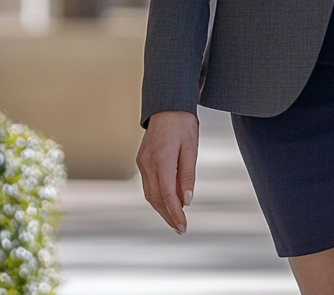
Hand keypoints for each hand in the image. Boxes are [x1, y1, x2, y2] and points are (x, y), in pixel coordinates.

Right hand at [136, 110, 199, 233]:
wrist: (167, 105)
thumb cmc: (183, 124)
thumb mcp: (192, 148)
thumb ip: (188, 175)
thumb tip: (186, 201)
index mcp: (162, 159)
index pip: (167, 194)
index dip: (175, 213)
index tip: (183, 226)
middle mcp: (148, 162)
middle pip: (156, 198)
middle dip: (168, 215)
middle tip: (180, 228)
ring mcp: (142, 161)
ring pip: (150, 193)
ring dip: (162, 208)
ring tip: (175, 219)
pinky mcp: (141, 160)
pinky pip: (148, 183)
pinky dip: (157, 195)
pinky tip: (167, 200)